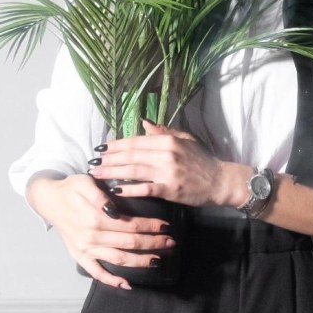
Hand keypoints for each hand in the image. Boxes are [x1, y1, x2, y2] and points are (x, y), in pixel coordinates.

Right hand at [26, 171, 175, 289]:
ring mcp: (86, 249)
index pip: (131, 225)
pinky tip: (127, 285)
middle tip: (171, 243)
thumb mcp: (85, 182)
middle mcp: (92, 237)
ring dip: (140, 261)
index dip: (150, 226)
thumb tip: (115, 210)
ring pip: (118, 260)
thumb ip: (100, 195)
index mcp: (95, 218)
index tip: (166, 225)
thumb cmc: (71, 188)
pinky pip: (96, 272)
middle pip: (129, 243)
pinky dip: (111, 280)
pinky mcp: (80, 256)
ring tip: (158, 260)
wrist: (49, 199)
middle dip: (153, 244)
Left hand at [90, 120, 248, 208]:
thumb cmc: (202, 160)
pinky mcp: (170, 189)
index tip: (101, 148)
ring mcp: (167, 172)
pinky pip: (145, 188)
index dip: (115, 145)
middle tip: (93, 162)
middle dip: (109, 159)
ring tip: (97, 174)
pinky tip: (116, 189)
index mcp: (167, 140)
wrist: (220, 181)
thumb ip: (163, 131)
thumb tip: (143, 122)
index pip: (135, 141)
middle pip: (130, 155)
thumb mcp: (185, 139)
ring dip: (112, 172)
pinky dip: (129, 189)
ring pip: (133, 171)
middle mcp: (166, 154)